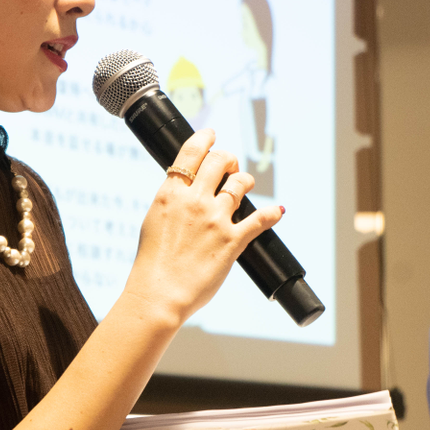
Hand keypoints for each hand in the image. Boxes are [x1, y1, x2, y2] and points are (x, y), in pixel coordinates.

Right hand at [123, 129, 282, 325]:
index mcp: (171, 194)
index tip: (212, 135)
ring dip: (245, 180)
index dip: (205, 138)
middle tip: (229, 166)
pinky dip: (272, 213)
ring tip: (245, 184)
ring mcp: (215, 219)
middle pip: (220, 160)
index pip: (191, 152)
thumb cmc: (152, 264)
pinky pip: (260, 219)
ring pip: (240, 184)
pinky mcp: (232, 241)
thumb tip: (182, 191)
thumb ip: (171, 201)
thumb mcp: (153, 221)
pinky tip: (277, 211)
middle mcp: (194, 201)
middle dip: (228, 159)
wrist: (159, 294)